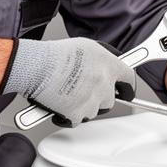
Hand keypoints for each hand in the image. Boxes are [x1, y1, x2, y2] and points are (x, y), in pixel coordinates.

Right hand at [0, 38, 135, 126]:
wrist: (37, 67)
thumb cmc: (56, 55)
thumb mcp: (87, 47)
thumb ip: (102, 58)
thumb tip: (107, 64)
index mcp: (109, 66)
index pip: (129, 80)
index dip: (127, 87)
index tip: (126, 91)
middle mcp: (104, 85)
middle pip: (110, 99)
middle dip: (100, 97)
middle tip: (85, 90)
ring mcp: (92, 101)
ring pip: (94, 110)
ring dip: (84, 105)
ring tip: (68, 93)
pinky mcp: (78, 114)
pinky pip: (77, 119)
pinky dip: (69, 115)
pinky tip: (60, 104)